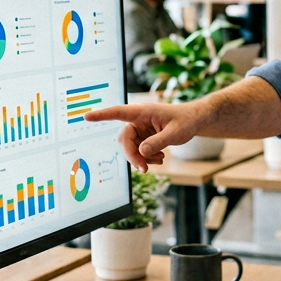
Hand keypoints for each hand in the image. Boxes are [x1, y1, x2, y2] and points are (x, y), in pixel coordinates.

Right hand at [85, 103, 202, 171]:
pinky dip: (147, 158)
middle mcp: (137, 120)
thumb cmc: (186, 121)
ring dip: (142, 158)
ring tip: (160, 160)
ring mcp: (139, 130)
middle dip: (132, 155)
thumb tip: (141, 152)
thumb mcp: (176, 133)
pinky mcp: (143, 138)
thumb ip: (158, 142)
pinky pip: (138, 152)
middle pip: (124, 139)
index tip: (87, 116)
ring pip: (130, 148)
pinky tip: (159, 158)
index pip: (118, 112)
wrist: (193, 121)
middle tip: (144, 169)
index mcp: (142, 112)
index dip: (102, 115)